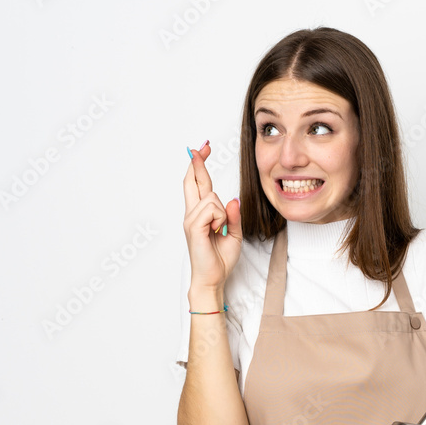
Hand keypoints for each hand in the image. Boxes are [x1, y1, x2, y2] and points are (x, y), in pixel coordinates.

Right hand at [182, 141, 241, 291]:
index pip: (198, 185)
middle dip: (198, 162)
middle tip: (202, 146)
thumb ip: (233, 215)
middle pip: (194, 182)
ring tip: (219, 230)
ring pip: (212, 197)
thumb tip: (233, 198)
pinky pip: (212, 210)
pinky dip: (220, 219)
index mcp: (200, 214)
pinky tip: (216, 231)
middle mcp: (192, 214)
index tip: (202, 150)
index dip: (199, 166)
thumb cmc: (220, 259)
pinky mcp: (193, 227)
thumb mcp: (234, 233)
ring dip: (222, 212)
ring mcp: (191, 219)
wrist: (212, 279)